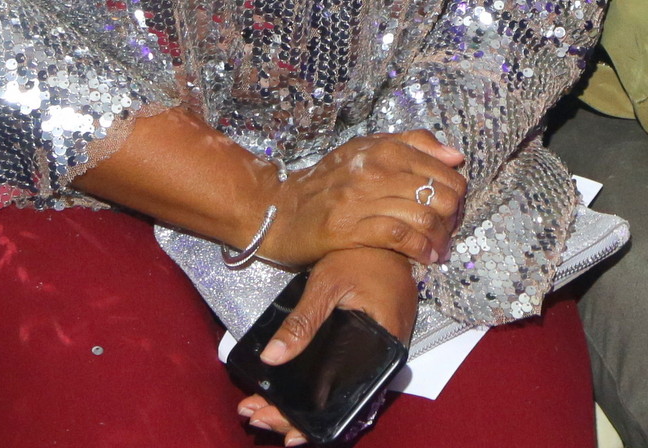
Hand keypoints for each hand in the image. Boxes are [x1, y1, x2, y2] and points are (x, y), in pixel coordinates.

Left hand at [238, 247, 417, 445]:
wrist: (389, 230)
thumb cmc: (363, 252)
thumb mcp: (327, 283)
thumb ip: (302, 322)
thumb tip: (270, 359)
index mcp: (382, 344)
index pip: (342, 397)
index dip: (303, 415)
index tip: (268, 417)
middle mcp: (387, 354)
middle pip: (339, 399)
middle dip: (296, 413)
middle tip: (258, 415)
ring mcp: (382, 348)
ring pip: (341, 389)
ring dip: (305, 402)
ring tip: (266, 408)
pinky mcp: (375, 339)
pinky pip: (348, 373)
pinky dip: (321, 383)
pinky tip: (295, 389)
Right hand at [268, 130, 465, 269]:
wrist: (279, 210)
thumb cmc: (327, 182)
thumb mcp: (366, 150)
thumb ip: (412, 145)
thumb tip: (455, 156)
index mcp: (383, 148)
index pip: (441, 168)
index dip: (456, 192)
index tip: (456, 209)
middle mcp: (374, 169)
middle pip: (437, 192)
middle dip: (453, 217)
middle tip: (451, 231)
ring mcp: (361, 198)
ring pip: (422, 215)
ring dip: (440, 238)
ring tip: (441, 250)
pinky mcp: (349, 228)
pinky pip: (399, 236)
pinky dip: (419, 249)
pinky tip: (426, 258)